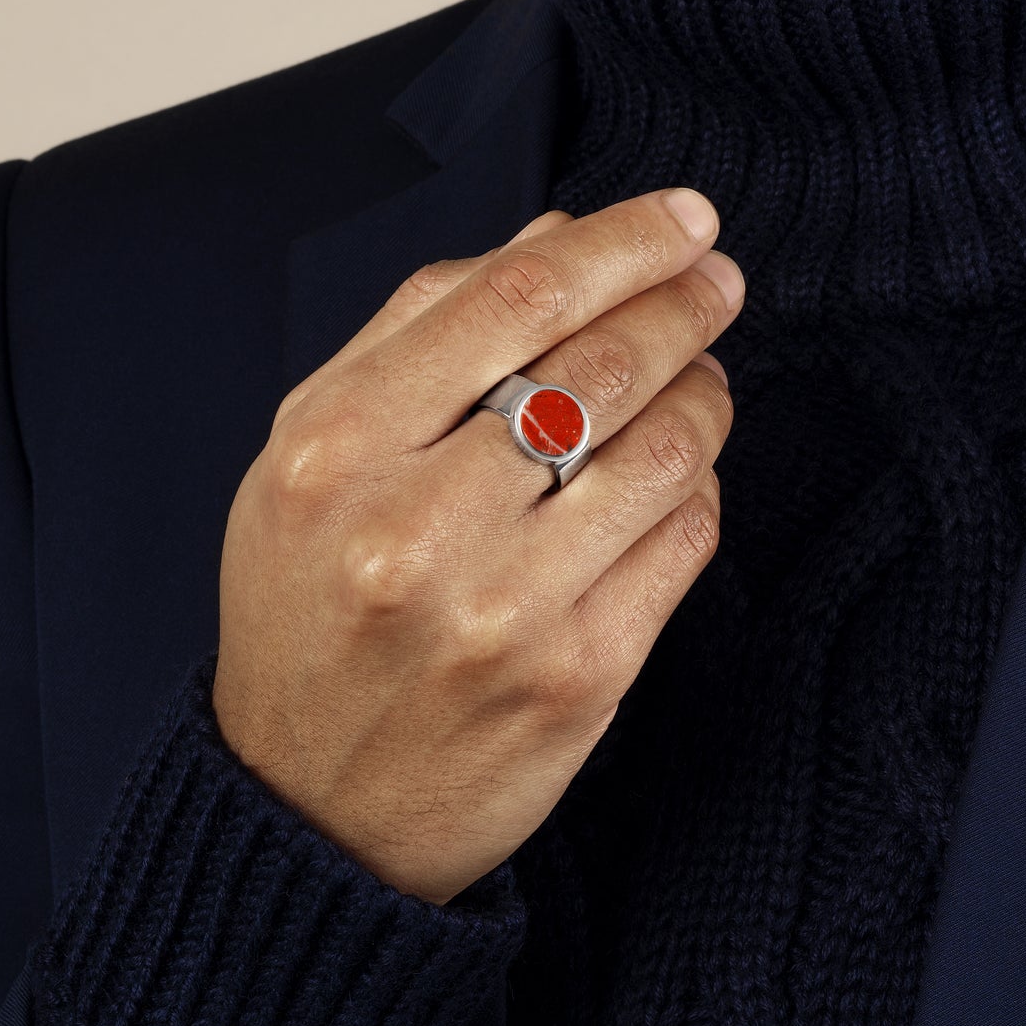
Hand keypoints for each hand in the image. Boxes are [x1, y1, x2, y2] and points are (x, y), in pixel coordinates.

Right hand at [212, 188, 743, 903]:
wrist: (308, 805)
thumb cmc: (309, 610)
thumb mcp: (312, 454)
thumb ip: (421, 330)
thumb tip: (554, 232)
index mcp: (338, 448)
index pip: (513, 297)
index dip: (621, 241)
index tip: (683, 220)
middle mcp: (417, 526)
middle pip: (599, 364)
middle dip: (684, 303)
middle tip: (717, 282)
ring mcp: (504, 610)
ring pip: (662, 450)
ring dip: (706, 393)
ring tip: (703, 374)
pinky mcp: (578, 678)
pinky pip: (683, 540)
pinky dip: (699, 485)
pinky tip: (679, 470)